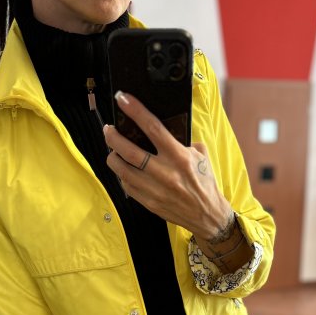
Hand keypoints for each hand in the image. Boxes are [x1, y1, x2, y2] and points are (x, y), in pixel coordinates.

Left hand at [104, 90, 232, 244]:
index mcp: (179, 157)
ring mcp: (155, 190)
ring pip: (122, 170)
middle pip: (129, 150)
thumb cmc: (204, 182)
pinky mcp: (148, 203)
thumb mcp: (199, 156)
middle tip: (108, 129)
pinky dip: (122, 175)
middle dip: (113, 136)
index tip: (123, 99)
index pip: (153, 128)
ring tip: (112, 149)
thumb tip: (163, 129)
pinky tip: (123, 169)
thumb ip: (182, 142)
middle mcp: (165, 173)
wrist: (207, 215)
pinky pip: (127, 185)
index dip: (135, 111)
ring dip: (113, 156)